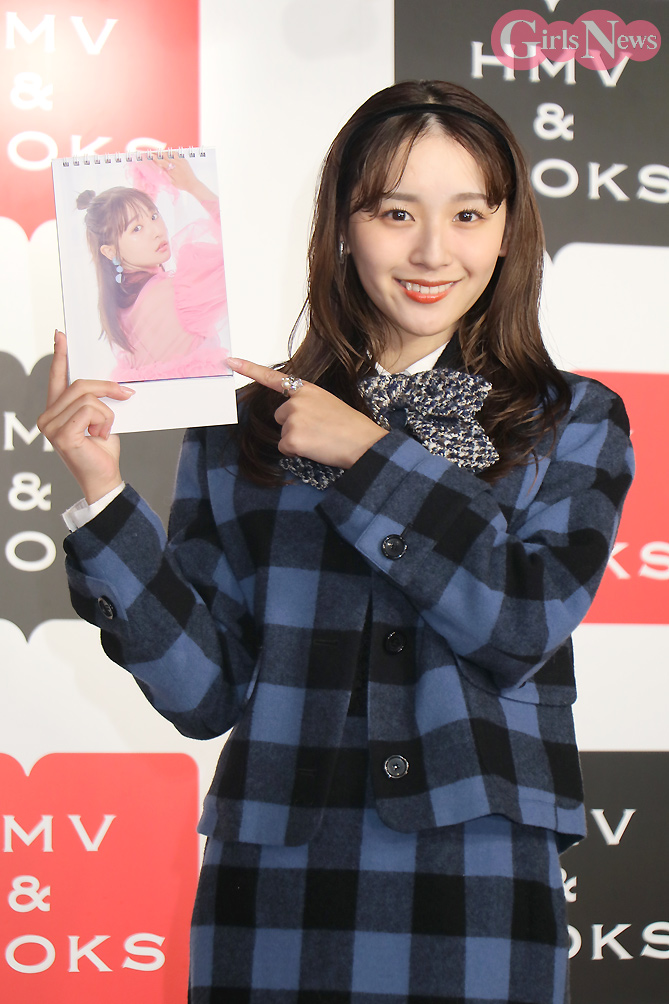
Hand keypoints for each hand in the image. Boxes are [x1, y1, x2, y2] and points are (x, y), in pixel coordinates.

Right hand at [37, 331, 133, 503]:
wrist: (104, 478)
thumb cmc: (102, 450)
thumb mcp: (100, 418)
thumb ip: (96, 400)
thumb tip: (110, 382)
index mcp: (56, 411)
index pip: (57, 378)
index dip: (60, 355)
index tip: (61, 335)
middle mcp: (47, 417)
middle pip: (79, 384)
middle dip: (107, 388)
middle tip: (126, 394)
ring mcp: (51, 426)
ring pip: (87, 397)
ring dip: (106, 413)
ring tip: (103, 431)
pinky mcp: (61, 434)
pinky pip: (91, 410)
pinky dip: (104, 421)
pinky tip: (99, 436)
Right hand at [156, 156, 215, 202]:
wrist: (193, 184)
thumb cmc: (182, 185)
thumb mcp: (171, 182)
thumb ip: (165, 174)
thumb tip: (159, 167)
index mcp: (172, 170)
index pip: (161, 161)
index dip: (155, 158)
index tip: (150, 155)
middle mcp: (176, 164)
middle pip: (165, 156)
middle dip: (158, 153)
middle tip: (153, 152)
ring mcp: (181, 161)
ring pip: (170, 153)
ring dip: (164, 152)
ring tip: (160, 152)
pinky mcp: (184, 160)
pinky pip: (176, 154)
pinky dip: (171, 153)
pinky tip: (168, 153)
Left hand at [227, 357, 387, 468]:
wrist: (364, 442)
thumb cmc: (350, 425)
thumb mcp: (328, 403)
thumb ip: (307, 403)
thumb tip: (291, 418)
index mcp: (307, 389)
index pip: (273, 377)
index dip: (249, 368)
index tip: (230, 361)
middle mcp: (296, 401)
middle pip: (280, 417)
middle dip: (294, 426)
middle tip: (319, 430)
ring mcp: (292, 419)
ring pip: (283, 435)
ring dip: (297, 440)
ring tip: (321, 439)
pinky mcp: (291, 439)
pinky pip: (285, 449)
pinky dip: (298, 453)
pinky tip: (316, 448)